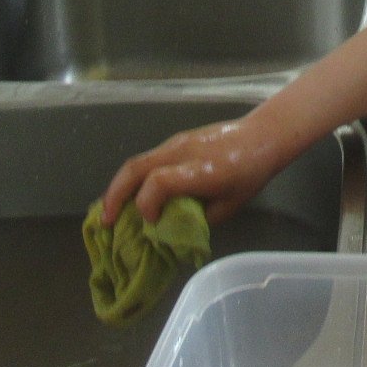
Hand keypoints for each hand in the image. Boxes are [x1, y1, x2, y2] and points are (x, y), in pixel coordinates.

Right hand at [101, 118, 278, 227]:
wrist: (261, 136)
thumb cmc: (250, 173)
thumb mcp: (229, 206)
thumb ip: (198, 219)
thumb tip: (170, 231)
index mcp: (201, 170)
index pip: (159, 181)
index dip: (147, 204)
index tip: (150, 223)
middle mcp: (183, 152)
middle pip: (136, 167)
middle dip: (115, 194)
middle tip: (105, 221)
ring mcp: (177, 142)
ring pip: (137, 161)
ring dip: (119, 186)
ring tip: (111, 211)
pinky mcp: (176, 140)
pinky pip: (148, 158)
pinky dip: (133, 177)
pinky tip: (131, 195)